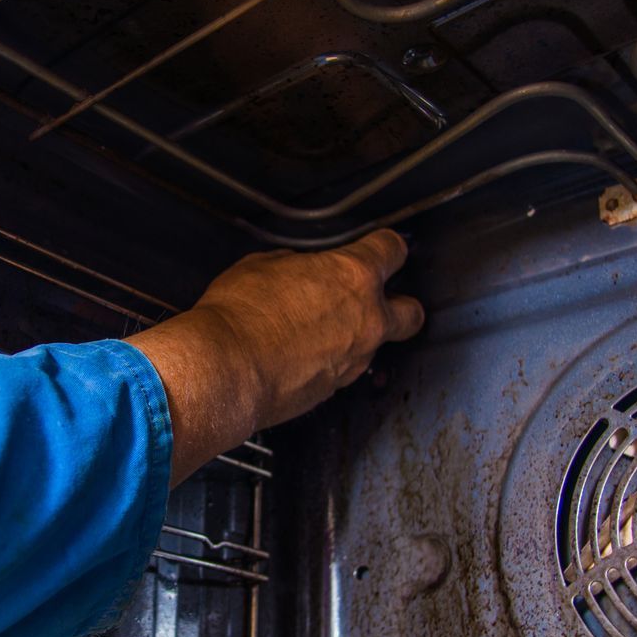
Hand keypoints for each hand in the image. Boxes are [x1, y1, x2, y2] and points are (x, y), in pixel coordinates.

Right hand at [127, 230, 424, 482]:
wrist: (226, 370)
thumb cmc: (240, 315)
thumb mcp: (262, 266)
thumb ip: (295, 266)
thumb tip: (297, 271)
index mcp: (354, 276)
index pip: (393, 250)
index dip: (387, 247)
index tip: (382, 248)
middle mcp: (367, 319)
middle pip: (411, 312)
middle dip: (400, 306)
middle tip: (379, 301)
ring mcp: (354, 359)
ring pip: (375, 346)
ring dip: (357, 339)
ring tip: (321, 333)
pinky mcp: (334, 389)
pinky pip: (343, 371)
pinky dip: (329, 363)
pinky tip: (301, 357)